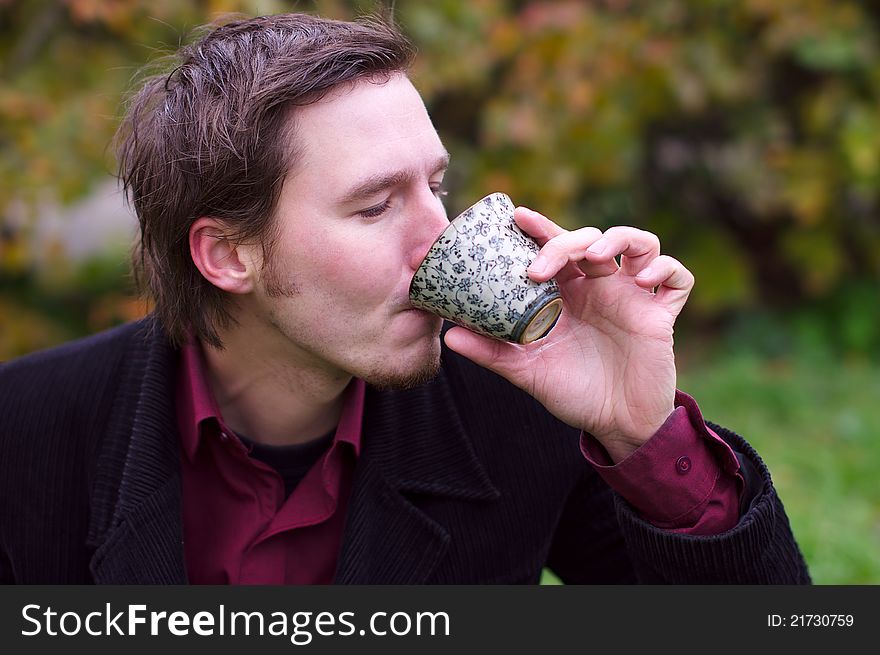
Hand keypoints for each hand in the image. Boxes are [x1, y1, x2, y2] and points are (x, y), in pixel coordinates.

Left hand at [443, 207, 694, 462]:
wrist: (614, 425)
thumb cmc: (572, 391)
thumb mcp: (526, 371)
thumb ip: (491, 352)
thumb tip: (447, 335)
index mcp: (568, 292)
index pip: (555, 245)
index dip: (540, 226)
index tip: (517, 216)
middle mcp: (600, 286)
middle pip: (590, 238)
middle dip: (567, 240)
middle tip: (541, 266)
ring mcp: (633, 296)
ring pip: (640, 242)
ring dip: (620, 238)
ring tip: (596, 258)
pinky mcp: (661, 314)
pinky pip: (678, 278)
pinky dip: (666, 269)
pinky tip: (643, 281)